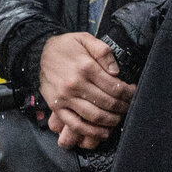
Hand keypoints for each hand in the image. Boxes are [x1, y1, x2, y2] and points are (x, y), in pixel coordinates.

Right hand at [39, 32, 133, 149]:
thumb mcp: (85, 39)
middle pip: (108, 102)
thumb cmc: (65, 46)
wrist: (37, 53)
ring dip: (111, 120)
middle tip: (129, 107)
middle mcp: (75, 84)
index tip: (133, 94)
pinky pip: (75, 124)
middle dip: (123, 107)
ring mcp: (65, 98)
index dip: (128, 93)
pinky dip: (91, 132)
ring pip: (95, 116)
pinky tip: (104, 132)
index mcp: (86, 67)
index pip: (115, 87)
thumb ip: (103, 52)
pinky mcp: (57, 107)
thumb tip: (116, 72)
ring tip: (119, 118)